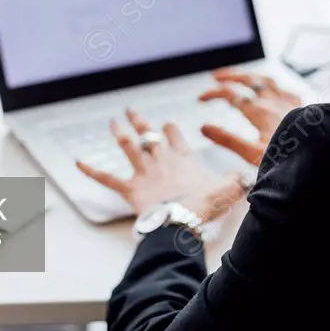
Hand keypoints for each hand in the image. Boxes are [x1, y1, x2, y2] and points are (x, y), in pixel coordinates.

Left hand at [76, 109, 244, 221]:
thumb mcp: (227, 190)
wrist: (180, 220)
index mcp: (183, 158)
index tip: (168, 124)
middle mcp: (162, 160)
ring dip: (119, 133)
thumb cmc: (202, 206)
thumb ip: (238, 181)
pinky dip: (90, 170)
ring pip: (129, 147)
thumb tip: (253, 175)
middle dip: (140, 121)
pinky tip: (77, 162)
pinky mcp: (130, 189)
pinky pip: (107, 178)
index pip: (176, 137)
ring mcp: (144, 172)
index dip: (171, 129)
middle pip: (149, 135)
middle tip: (131, 110)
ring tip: (112, 122)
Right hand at [198, 69, 302, 165]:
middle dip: (230, 76)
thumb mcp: (251, 154)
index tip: (201, 98)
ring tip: (241, 76)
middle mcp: (274, 103)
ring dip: (251, 76)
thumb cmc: (288, 160)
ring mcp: (289, 103)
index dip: (213, 93)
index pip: (231, 95)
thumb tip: (204, 128)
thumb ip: (227, 140)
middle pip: (248, 81)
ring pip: (267, 81)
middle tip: (215, 76)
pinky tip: (273, 91)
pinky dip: (274, 87)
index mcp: (260, 113)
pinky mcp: (302, 108)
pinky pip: (286, 90)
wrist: (319, 158)